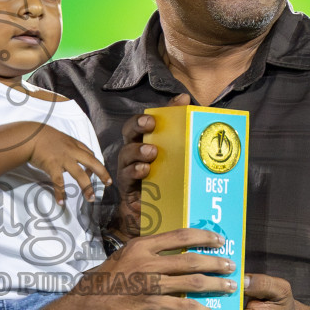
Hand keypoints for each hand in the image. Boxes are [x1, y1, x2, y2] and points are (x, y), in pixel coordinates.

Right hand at [27, 125, 111, 204]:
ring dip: (87, 187)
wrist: (29, 136)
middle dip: (102, 173)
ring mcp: (63, 159)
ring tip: (91, 198)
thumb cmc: (41, 136)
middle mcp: (72, 151)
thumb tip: (69, 156)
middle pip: (92, 162)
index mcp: (73, 144)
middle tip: (108, 183)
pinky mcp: (52, 166)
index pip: (90, 154)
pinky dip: (60, 193)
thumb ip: (66, 147)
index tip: (97, 172)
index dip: (95, 163)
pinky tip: (61, 202)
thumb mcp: (59, 138)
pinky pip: (59, 182)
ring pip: (79, 174)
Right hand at [74, 227, 232, 309]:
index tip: (218, 239)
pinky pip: (185, 307)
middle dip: (215, 262)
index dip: (202, 237)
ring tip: (229, 287)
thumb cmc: (100, 284)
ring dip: (215, 285)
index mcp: (141, 247)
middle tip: (230, 264)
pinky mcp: (154, 305)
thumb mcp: (120, 259)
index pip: (179, 235)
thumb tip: (151, 258)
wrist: (88, 306)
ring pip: (194, 282)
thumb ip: (139, 258)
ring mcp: (152, 284)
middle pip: (192, 259)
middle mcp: (149, 262)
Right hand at [110, 93, 188, 237]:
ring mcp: (128, 169)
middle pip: (128, 133)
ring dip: (138, 151)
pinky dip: (135, 173)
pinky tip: (145, 171)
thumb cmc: (164, 177)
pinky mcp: (127, 187)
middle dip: (137, 126)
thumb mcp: (174, 152)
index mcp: (144, 141)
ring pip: (126, 155)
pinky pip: (127, 178)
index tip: (154, 117)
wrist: (154, 211)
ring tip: (151, 152)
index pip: (139, 123)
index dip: (143, 117)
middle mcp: (133, 152)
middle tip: (149, 124)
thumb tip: (183, 98)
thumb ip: (178, 126)